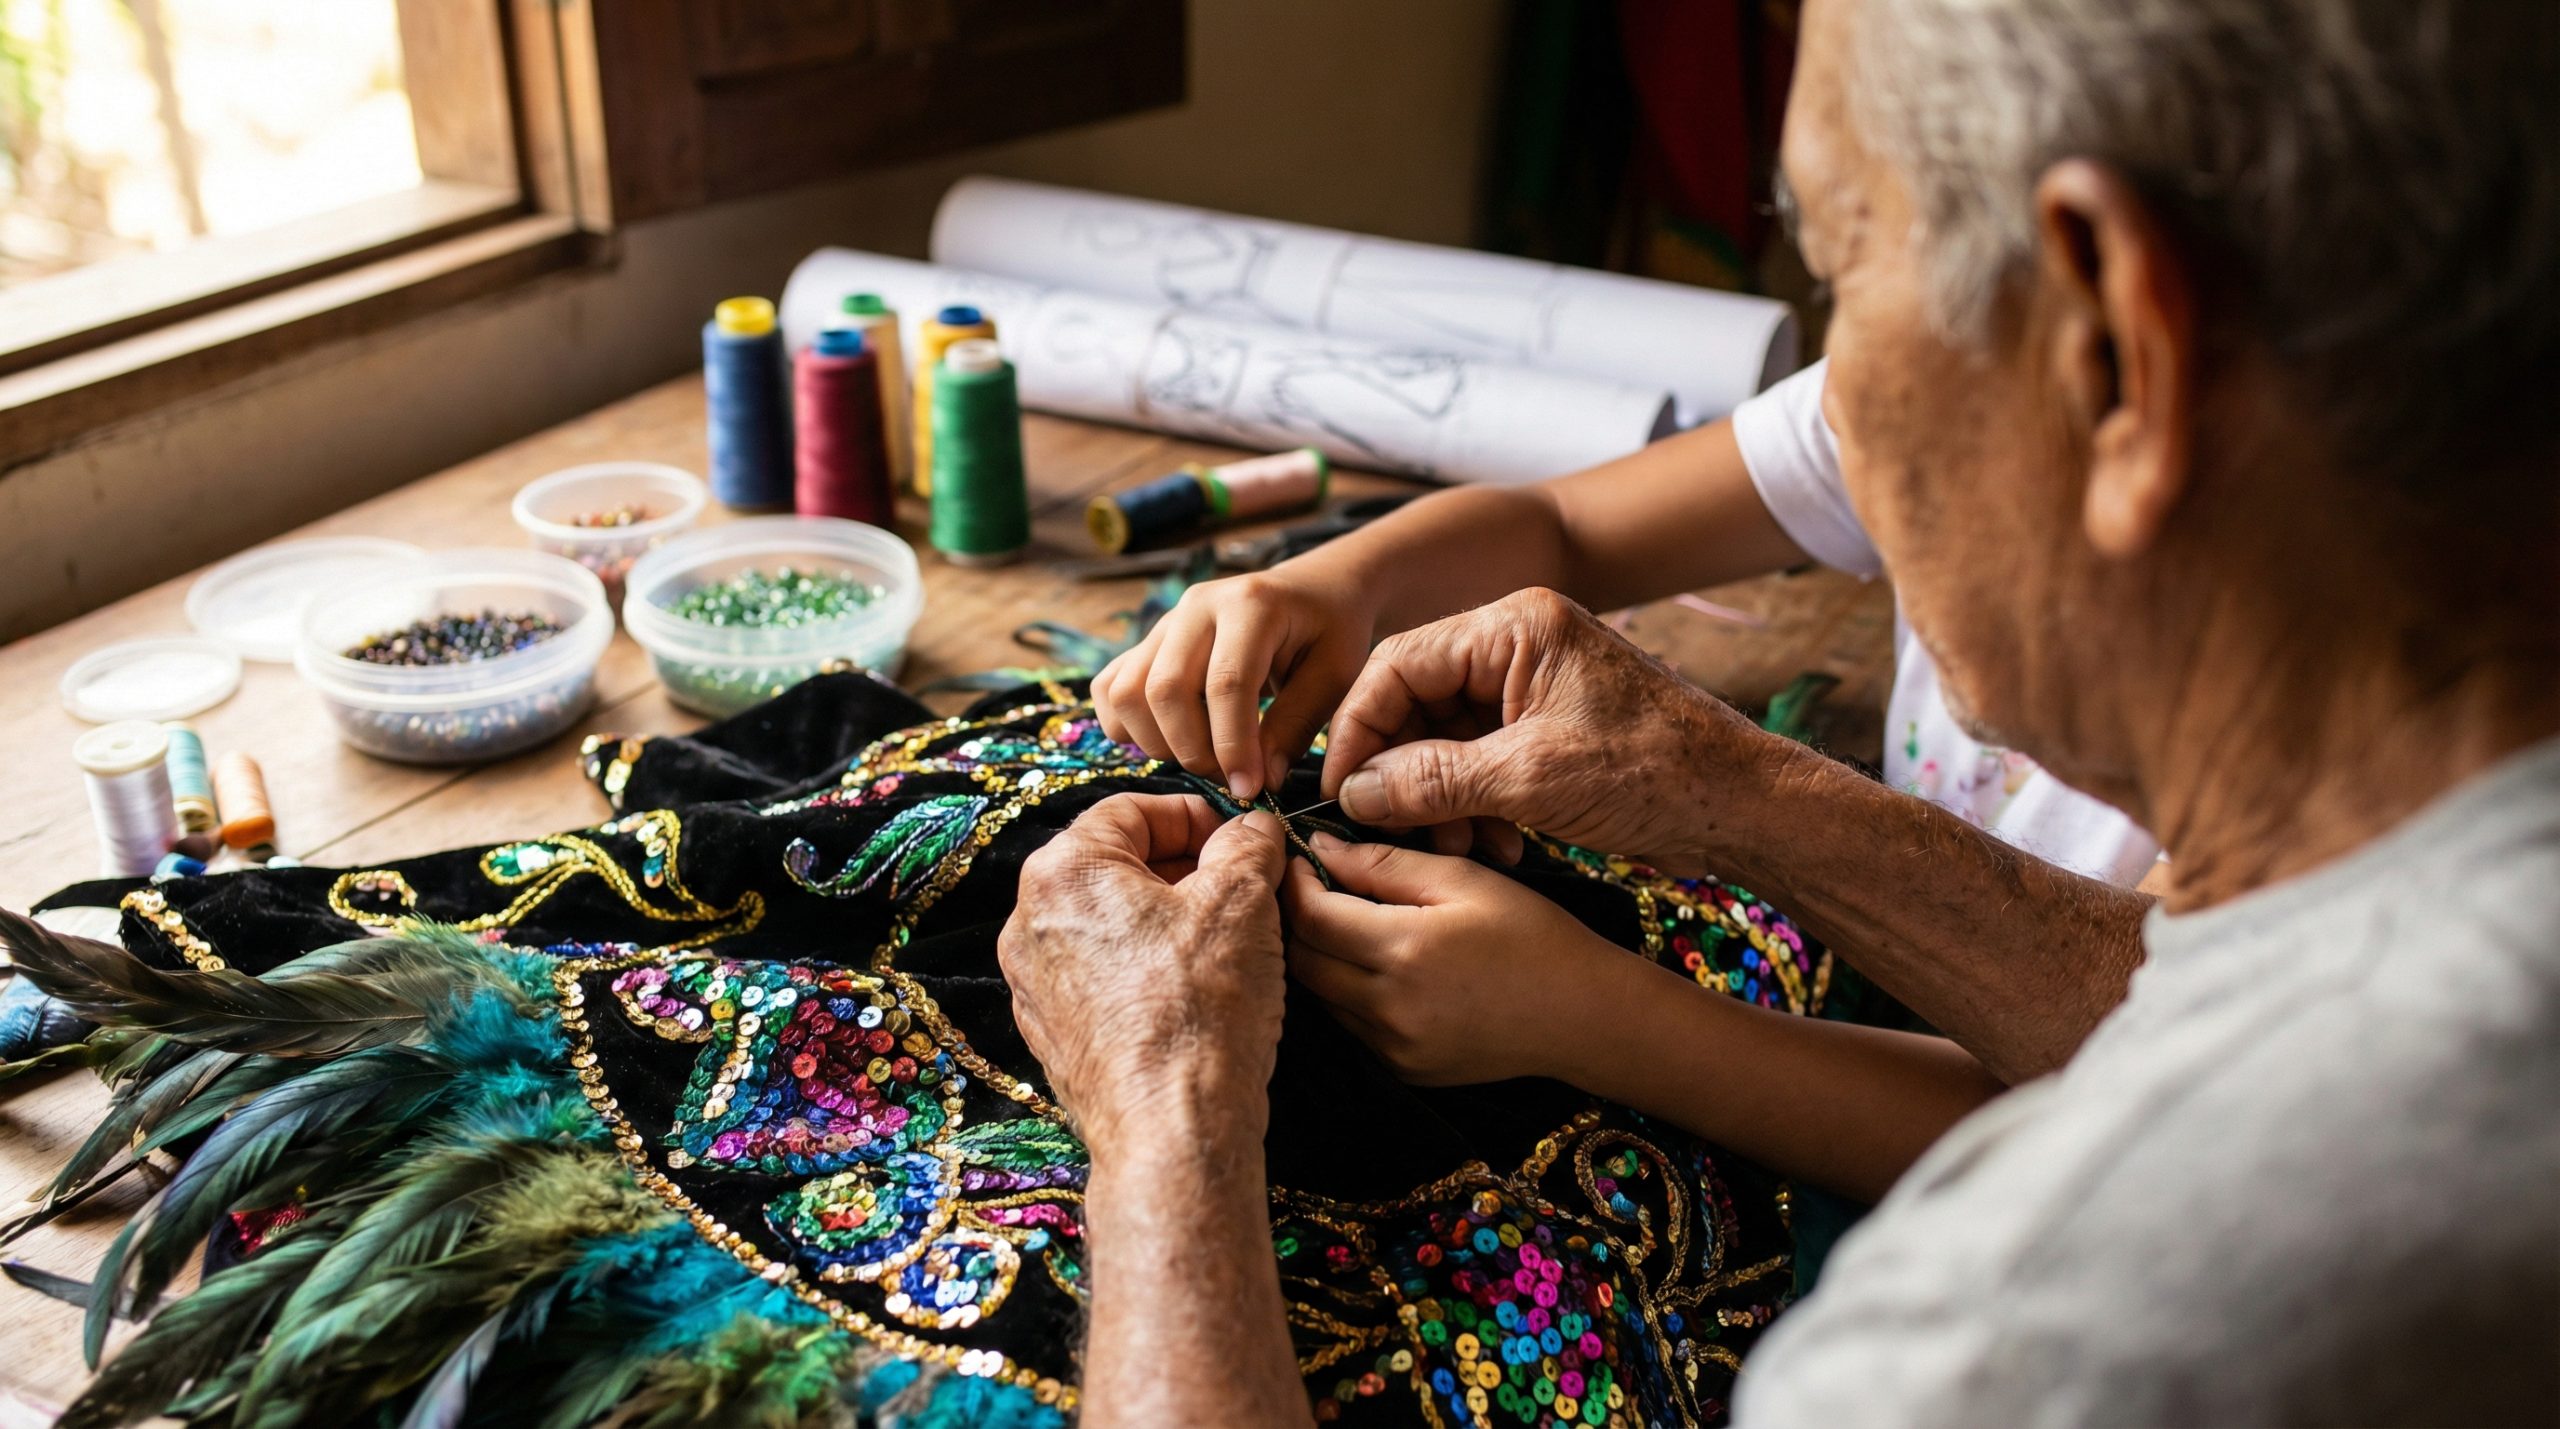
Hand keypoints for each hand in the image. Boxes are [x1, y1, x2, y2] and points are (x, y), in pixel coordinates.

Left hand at [999, 796, 1289, 1149]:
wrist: (1171, 1132)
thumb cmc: (1200, 1012)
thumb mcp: (1243, 901)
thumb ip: (1248, 844)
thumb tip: (1252, 828)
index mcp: (1062, 873)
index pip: (1133, 810)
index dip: (1197, 816)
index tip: (1241, 839)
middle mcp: (1030, 923)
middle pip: (1118, 867)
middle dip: (1187, 871)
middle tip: (1247, 891)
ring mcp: (1036, 984)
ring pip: (1113, 924)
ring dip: (1171, 922)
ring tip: (1230, 945)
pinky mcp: (1054, 1034)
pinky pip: (1104, 978)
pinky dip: (1148, 971)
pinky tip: (1198, 994)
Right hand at [1092, 565, 1380, 801]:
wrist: (1312, 592)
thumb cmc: (1330, 632)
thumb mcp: (1333, 676)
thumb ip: (1295, 727)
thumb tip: (1256, 783)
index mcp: (1251, 604)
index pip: (1226, 683)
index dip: (1233, 746)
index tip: (1249, 789)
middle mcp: (1197, 606)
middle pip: (1165, 689)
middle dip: (1193, 750)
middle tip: (1229, 777)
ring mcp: (1166, 621)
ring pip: (1129, 691)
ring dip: (1158, 742)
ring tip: (1203, 757)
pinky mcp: (1148, 641)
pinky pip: (1111, 687)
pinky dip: (1127, 725)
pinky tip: (1169, 739)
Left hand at [1280, 833, 1634, 1086]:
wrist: (1582, 1016)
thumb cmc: (1532, 936)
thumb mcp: (1464, 879)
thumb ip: (1385, 862)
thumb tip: (1319, 846)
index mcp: (1404, 949)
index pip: (1311, 916)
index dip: (1294, 883)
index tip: (1300, 859)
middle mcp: (1389, 1007)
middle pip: (1303, 961)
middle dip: (1297, 920)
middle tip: (1312, 887)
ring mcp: (1393, 1046)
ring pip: (1320, 995)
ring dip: (1320, 957)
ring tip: (1346, 922)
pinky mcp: (1402, 1068)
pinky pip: (1350, 1024)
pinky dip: (1348, 992)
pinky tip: (1378, 966)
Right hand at [1321, 589, 1795, 876]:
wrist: (1746, 809)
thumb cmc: (1658, 775)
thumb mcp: (1533, 779)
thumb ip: (1433, 781)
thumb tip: (1354, 793)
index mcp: (1514, 627)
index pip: (1399, 664)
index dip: (1359, 730)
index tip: (1339, 792)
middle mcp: (1518, 646)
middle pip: (1417, 703)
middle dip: (1401, 774)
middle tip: (1393, 831)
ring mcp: (1534, 690)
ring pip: (1445, 741)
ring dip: (1438, 800)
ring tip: (1456, 848)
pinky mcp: (1548, 732)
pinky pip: (1481, 763)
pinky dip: (1474, 807)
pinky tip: (1493, 848)